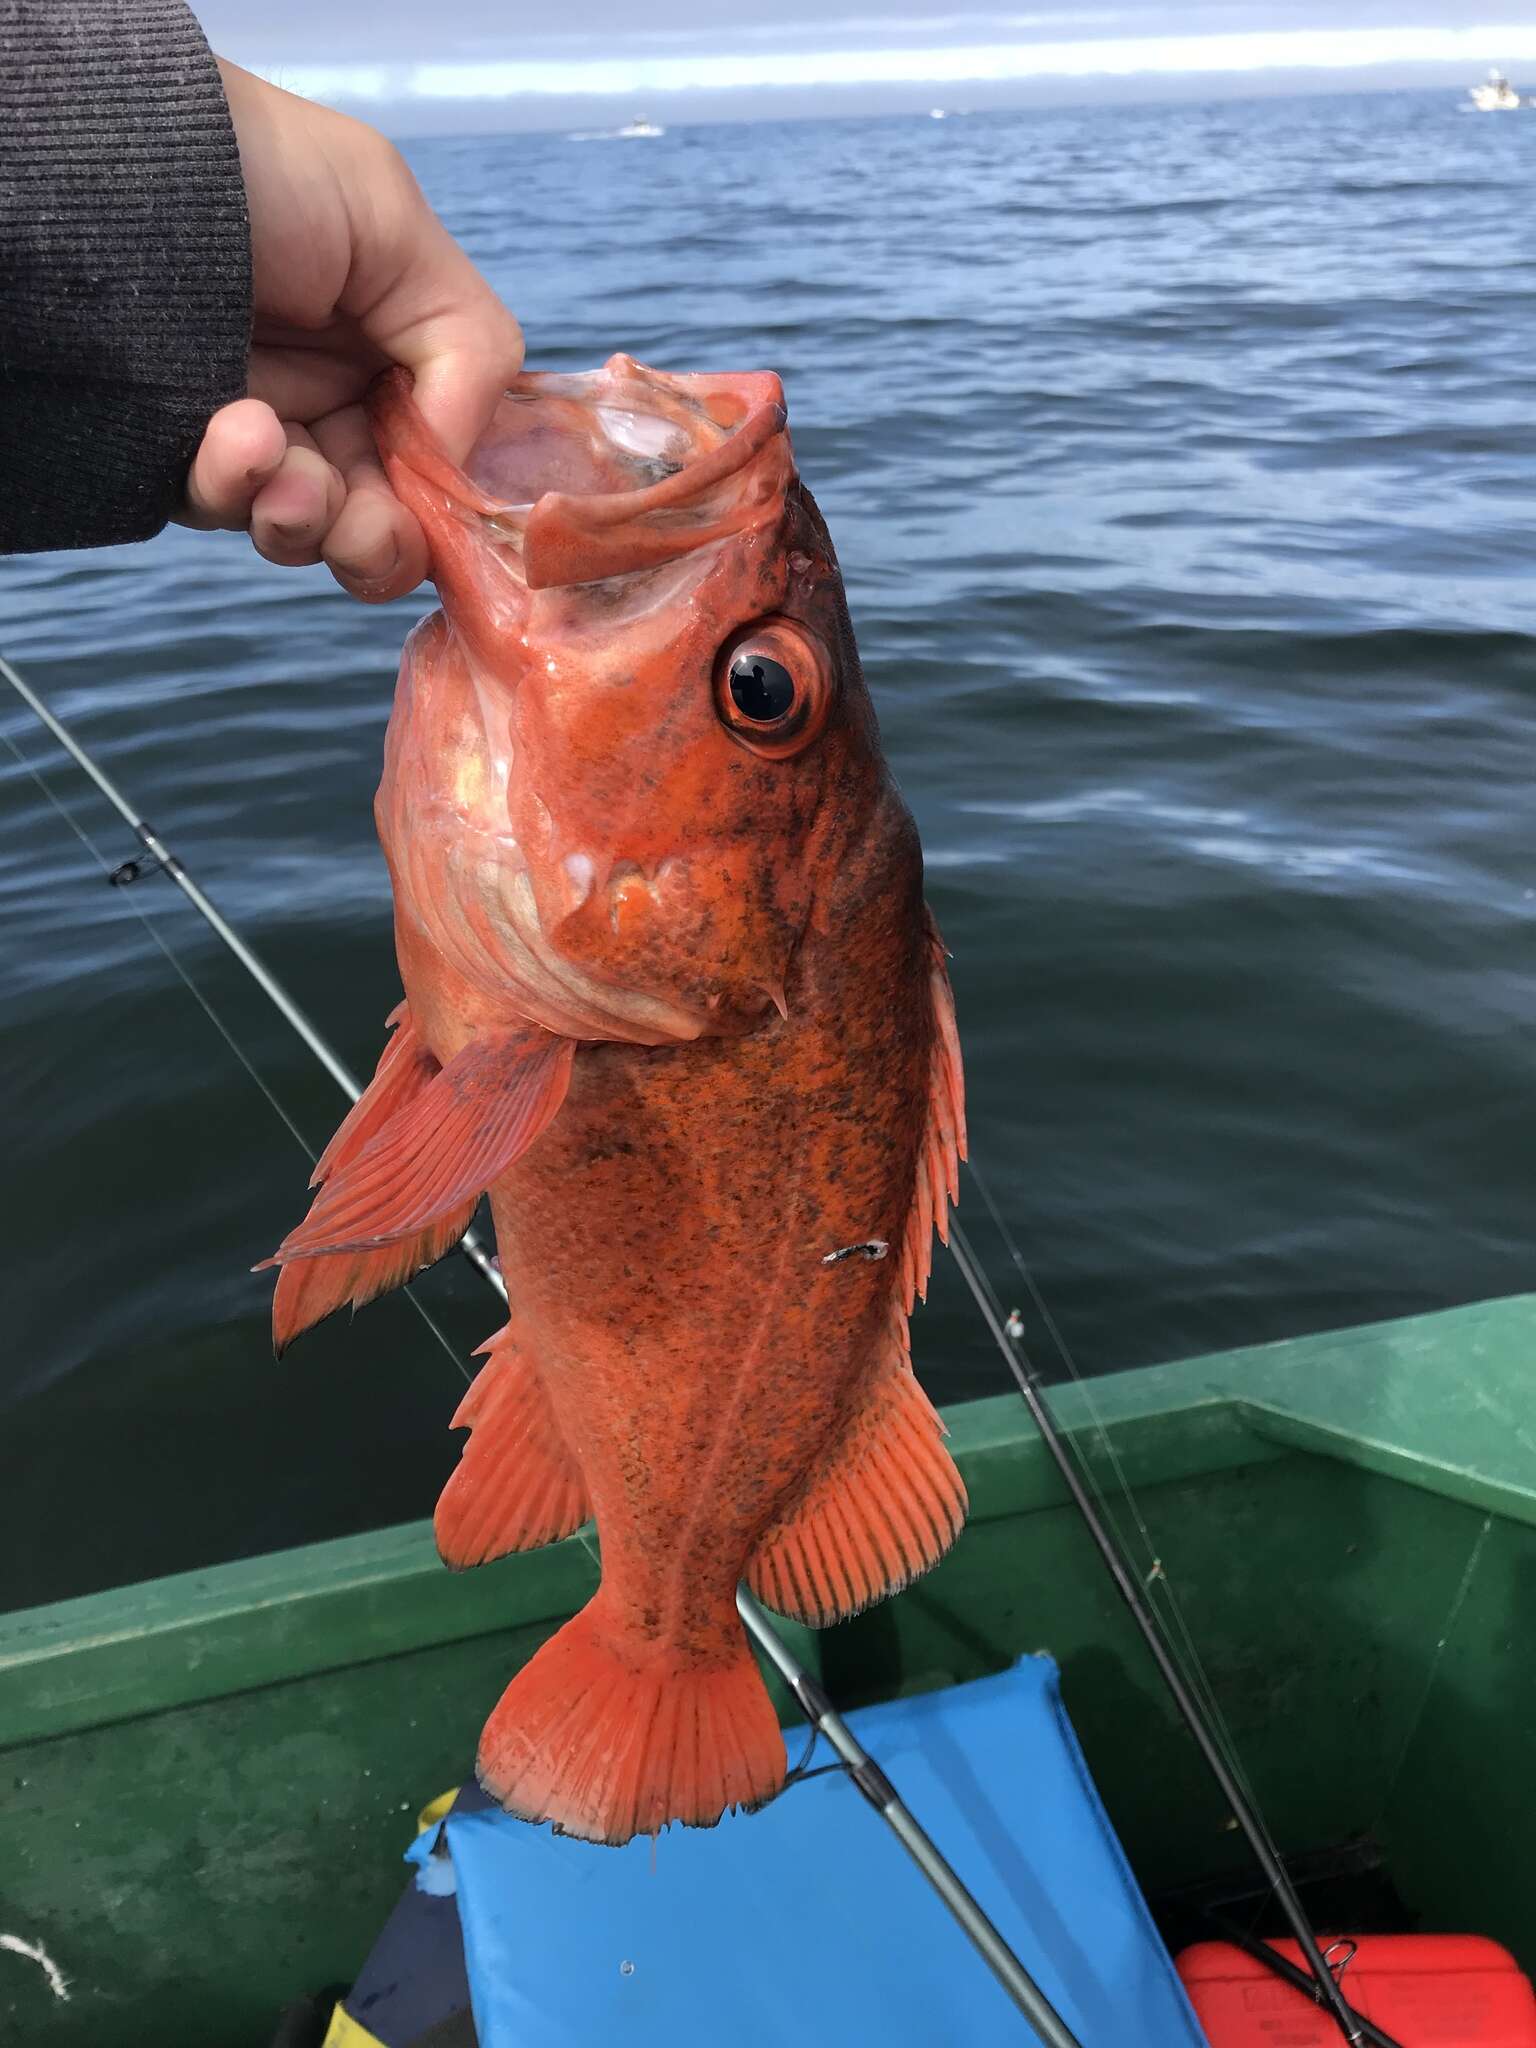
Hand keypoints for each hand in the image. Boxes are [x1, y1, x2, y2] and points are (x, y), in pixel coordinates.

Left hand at [176, 62, 521, 601]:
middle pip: (381, 525)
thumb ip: (470, 351)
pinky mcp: (186, 452)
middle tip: (366, 531)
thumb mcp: (399, 232)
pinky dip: (238, 488)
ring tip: (287, 468)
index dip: (445, 510)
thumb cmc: (269, 171)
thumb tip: (461, 469)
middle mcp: (331, 405)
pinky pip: (225, 506)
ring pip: (306, 531)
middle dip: (379, 541)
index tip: (441, 520)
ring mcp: (259, 434)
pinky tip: (238, 435)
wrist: (133, 163)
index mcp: (393, 361)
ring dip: (309, 517)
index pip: (440, 469)